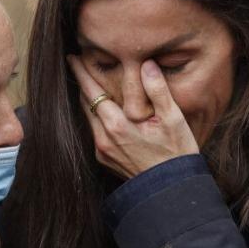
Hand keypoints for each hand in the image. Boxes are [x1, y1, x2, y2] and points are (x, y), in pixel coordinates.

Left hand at [67, 56, 198, 178]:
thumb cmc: (176, 153)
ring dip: (88, 99)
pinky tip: (103, 109)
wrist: (171, 190)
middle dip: (82, 82)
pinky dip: (96, 116)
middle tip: (78, 64)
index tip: (72, 57)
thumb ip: (158, 89)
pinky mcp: (105, 159)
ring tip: (89, 82)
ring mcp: (102, 151)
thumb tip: (147, 64)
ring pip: (88, 117)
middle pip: (85, 103)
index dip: (81, 73)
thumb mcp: (173, 119)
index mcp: (117, 125)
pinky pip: (94, 131)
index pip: (92, 92)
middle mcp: (103, 138)